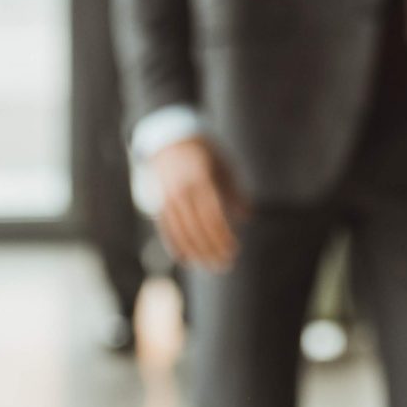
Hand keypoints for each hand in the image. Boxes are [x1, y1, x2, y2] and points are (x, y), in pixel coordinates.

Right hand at [151, 136, 248, 273]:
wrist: (170, 141)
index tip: (234, 250)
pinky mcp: (158, 205)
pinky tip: (187, 259)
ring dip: (195, 252)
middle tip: (225, 265)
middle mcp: (181, 192)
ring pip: (180, 232)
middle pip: (196, 228)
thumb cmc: (204, 154)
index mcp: (200, 181)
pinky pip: (166, 230)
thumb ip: (235, 191)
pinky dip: (175, 246)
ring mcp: (167, 199)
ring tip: (210, 265)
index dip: (222, 237)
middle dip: (211, 249)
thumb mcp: (223, 166)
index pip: (212, 217)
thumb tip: (248, 217)